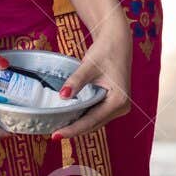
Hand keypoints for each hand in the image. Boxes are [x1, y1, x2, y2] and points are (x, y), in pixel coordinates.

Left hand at [53, 16, 131, 139]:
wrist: (117, 40)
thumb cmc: (106, 50)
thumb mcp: (90, 66)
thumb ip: (76, 81)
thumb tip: (63, 96)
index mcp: (119, 100)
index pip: (92, 120)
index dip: (73, 129)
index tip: (56, 135)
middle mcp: (122, 106)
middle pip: (94, 124)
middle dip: (74, 129)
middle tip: (53, 134)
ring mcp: (119, 106)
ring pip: (95, 121)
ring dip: (78, 124)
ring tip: (58, 128)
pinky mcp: (113, 102)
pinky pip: (96, 115)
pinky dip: (83, 117)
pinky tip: (70, 117)